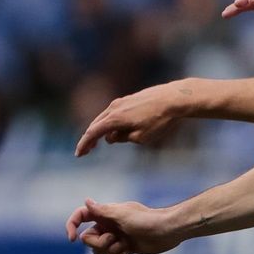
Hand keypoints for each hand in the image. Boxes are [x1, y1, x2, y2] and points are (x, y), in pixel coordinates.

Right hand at [66, 198, 183, 253]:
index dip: (72, 226)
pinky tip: (129, 251)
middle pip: (88, 239)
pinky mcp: (125, 248)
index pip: (81, 216)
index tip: (72, 238)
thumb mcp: (122, 214)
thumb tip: (86, 201)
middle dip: (98, 243)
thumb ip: (103, 210)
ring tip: (125, 244)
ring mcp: (116, 237)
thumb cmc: (146, 220)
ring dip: (110, 250)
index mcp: (105, 214)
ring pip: (99, 251)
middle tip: (113, 239)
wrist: (167, 231)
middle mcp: (108, 225)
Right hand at [75, 83, 191, 155]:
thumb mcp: (142, 137)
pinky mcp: (130, 99)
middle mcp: (114, 107)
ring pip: (105, 118)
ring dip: (101, 130)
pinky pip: (115, 113)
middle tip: (86, 151)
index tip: (79, 154)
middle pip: (96, 124)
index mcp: (115, 118)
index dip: (84, 144)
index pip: (93, 132)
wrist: (174, 99)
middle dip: (90, 138)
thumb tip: (111, 137)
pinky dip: (111, 123)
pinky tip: (115, 131)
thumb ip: (123, 138)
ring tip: (99, 143)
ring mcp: (122, 101)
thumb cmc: (160, 120)